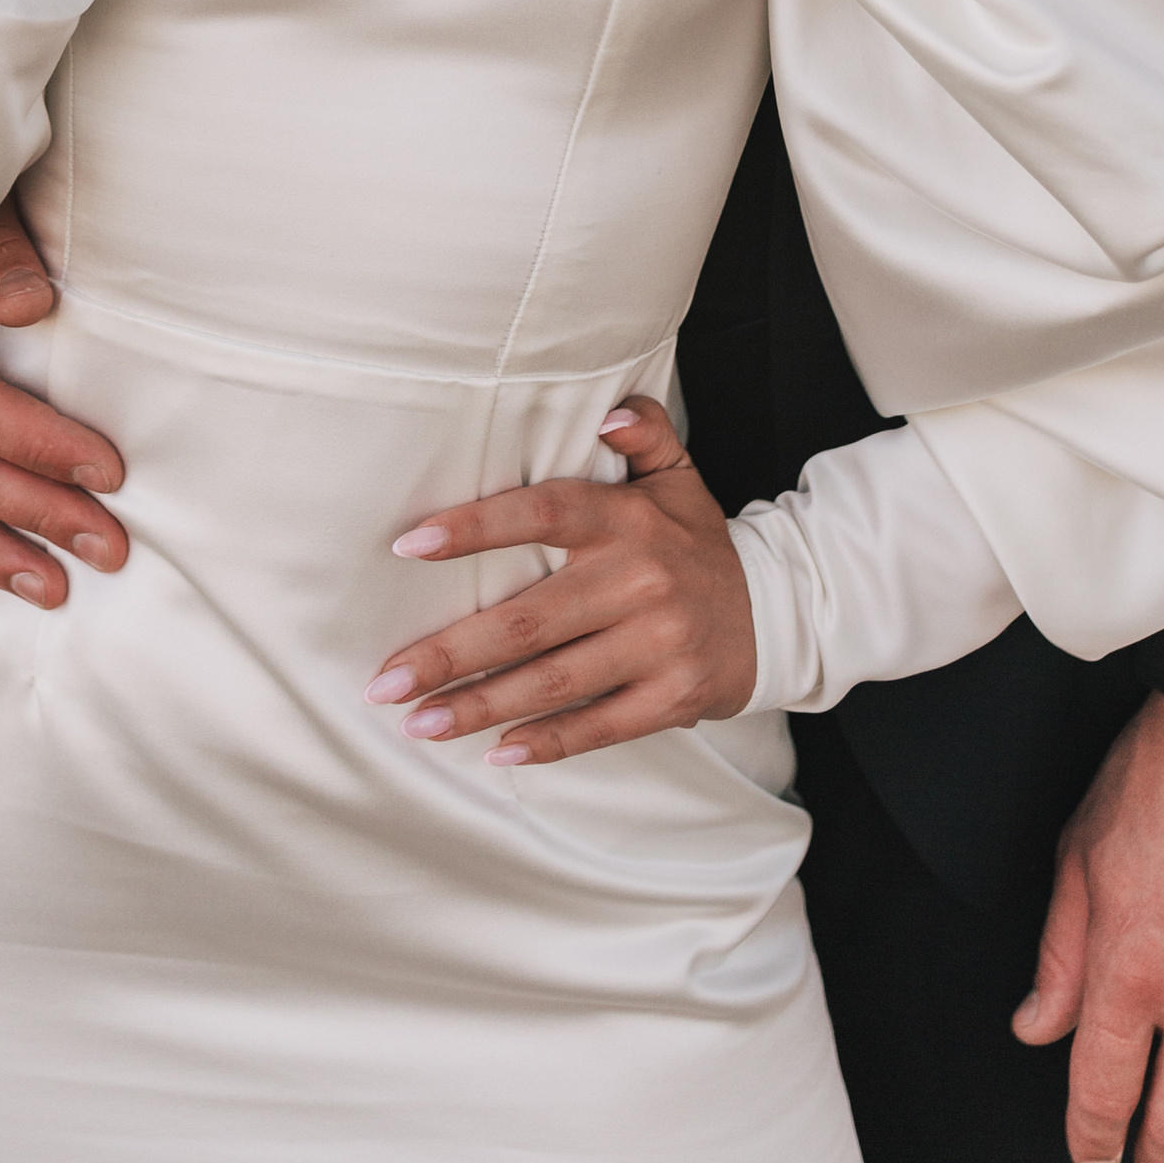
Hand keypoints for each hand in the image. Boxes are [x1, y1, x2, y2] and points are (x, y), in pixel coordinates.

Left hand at [362, 399, 757, 764]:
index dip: (475, 528)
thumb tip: (607, 409)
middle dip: (450, 654)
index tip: (408, 546)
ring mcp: (657, 645)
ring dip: (479, 706)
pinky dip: (547, 743)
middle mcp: (639, 581)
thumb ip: (643, 432)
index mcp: (627, 519)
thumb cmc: (697, 542)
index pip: (542, 513)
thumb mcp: (677, 475)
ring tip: (418, 722)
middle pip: (528, 620)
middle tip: (386, 680)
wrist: (778, 611)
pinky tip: (495, 753)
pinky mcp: (672, 698)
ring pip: (553, 681)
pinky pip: (599, 726)